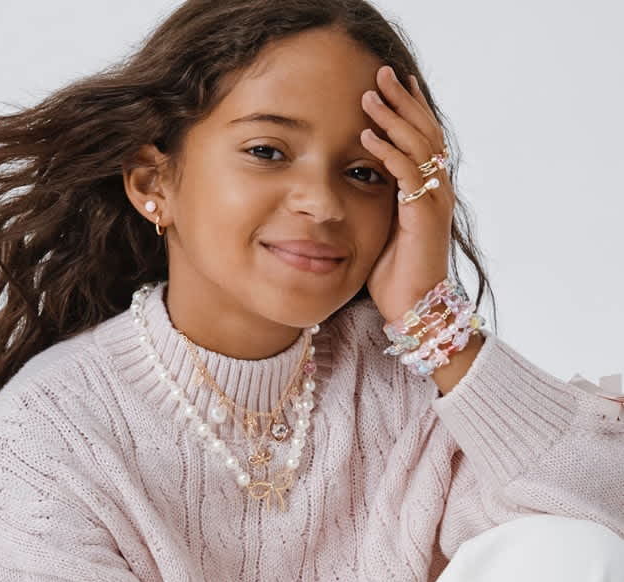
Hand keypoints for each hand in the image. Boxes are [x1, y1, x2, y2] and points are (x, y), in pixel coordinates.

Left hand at [358, 66, 455, 322]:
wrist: (414, 310)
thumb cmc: (393, 276)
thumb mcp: (378, 230)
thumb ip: (371, 204)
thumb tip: (345, 187)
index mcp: (426, 190)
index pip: (421, 138)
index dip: (408, 110)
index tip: (391, 84)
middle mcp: (435, 190)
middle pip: (423, 132)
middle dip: (402, 101)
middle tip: (382, 72)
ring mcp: (433, 202)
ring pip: (417, 146)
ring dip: (392, 118)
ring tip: (371, 94)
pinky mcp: (423, 217)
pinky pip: (405, 176)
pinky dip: (387, 153)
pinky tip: (368, 137)